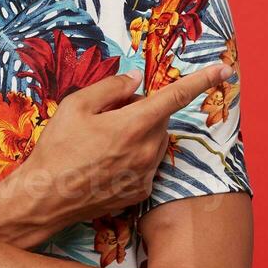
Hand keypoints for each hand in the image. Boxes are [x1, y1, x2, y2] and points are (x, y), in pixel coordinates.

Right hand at [15, 63, 234, 224]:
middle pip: (159, 118)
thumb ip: (111, 87)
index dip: (201, 80)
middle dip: (141, 110)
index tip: (223, 69)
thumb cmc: (57, 149)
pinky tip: (104, 162)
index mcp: (134, 125)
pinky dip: (133, 156)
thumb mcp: (76, 105)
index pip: (175, 96)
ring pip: (154, 141)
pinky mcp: (140, 192)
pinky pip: (146, 164)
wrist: (45, 197)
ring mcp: (145, 175)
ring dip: (138, 133)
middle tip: (107, 116)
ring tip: (101, 142)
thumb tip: (136, 79)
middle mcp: (147, 151)